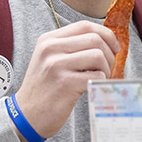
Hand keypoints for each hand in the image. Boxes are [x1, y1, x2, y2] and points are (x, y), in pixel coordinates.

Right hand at [12, 20, 119, 141]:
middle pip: (95, 39)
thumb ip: (73, 47)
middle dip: (109, 54)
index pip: (84, 25)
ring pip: (98, 56)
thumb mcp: (51, 60)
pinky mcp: (65, 83)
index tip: (115, 47)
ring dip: (107, 68)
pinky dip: (101, 81)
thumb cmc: (46, 88)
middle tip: (107, 68)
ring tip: (99, 78)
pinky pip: (97, 75)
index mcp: (48, 40)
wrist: (27, 115)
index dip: (106, 34)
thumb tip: (108, 40)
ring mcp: (56, 65)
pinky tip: (92, 87)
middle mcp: (50, 49)